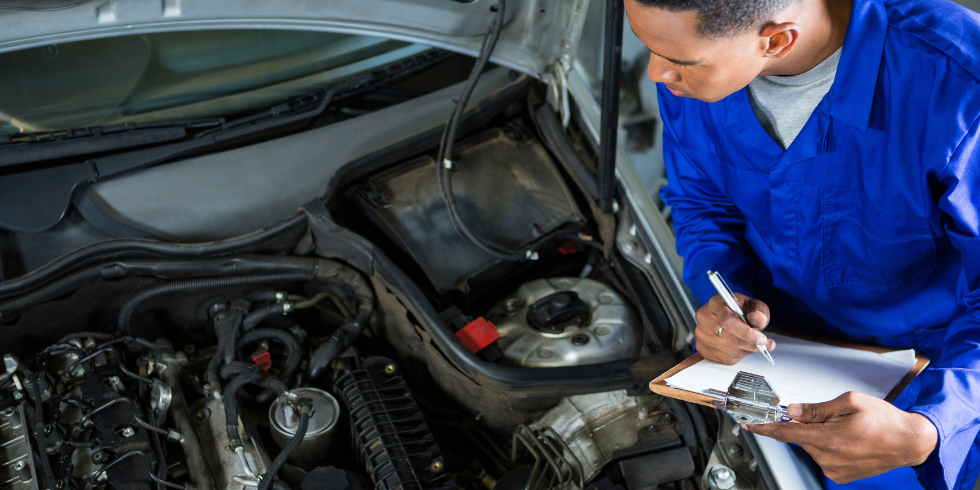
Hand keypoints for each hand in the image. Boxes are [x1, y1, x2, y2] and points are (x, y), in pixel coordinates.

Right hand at [694, 293, 773, 363]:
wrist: (727, 317)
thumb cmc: (739, 310)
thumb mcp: (752, 305)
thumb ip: (759, 310)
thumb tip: (758, 320)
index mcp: (715, 303)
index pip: (728, 321)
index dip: (746, 332)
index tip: (761, 339)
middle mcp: (704, 318)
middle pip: (729, 338)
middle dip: (751, 344)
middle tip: (765, 345)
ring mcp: (700, 334)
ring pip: (729, 351)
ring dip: (745, 351)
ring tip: (750, 343)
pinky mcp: (701, 348)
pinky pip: (725, 359)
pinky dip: (737, 356)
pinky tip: (740, 347)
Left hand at [745, 391, 938, 483]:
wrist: (909, 442)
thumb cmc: (885, 420)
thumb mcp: (849, 402)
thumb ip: (816, 408)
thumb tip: (792, 411)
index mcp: (828, 438)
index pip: (785, 432)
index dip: (764, 427)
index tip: (749, 424)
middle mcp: (828, 458)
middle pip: (801, 437)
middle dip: (807, 425)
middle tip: (829, 417)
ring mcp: (834, 469)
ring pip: (812, 447)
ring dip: (820, 436)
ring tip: (846, 429)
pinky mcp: (840, 475)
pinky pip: (823, 457)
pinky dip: (828, 446)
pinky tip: (847, 440)